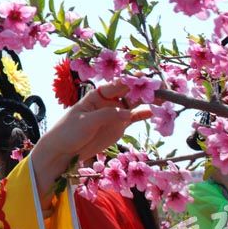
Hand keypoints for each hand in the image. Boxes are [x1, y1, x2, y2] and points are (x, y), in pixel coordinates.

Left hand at [31, 82, 150, 206]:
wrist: (64, 150)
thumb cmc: (69, 131)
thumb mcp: (86, 122)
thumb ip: (107, 115)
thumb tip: (128, 113)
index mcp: (97, 95)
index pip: (116, 85)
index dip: (130, 81)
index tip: (143, 77)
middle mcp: (108, 101)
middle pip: (128, 92)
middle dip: (143, 89)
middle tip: (160, 87)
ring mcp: (115, 113)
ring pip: (134, 104)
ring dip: (147, 100)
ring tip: (163, 97)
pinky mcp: (119, 126)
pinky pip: (134, 118)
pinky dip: (143, 114)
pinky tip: (153, 112)